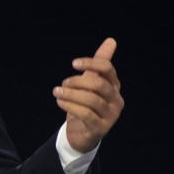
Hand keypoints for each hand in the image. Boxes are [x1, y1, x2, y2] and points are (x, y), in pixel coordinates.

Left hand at [52, 37, 124, 152]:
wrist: (82, 133)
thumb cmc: (86, 104)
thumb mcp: (90, 82)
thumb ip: (98, 63)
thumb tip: (111, 40)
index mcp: (114, 86)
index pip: (107, 69)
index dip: (91, 63)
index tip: (73, 63)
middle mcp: (116, 100)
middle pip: (99, 84)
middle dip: (78, 81)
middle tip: (63, 83)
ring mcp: (111, 116)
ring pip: (91, 100)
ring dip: (71, 94)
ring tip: (57, 92)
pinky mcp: (101, 128)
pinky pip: (86, 114)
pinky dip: (70, 106)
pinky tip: (60, 102)